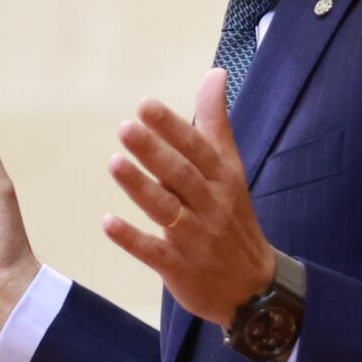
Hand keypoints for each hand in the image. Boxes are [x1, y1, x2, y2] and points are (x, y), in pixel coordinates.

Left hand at [103, 67, 275, 325]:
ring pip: (166, 210)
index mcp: (222, 180)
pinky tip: (108, 223)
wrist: (253, 288)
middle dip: (154, 152)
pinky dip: (132, 239)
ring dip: (140, 187)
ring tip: (114, 163)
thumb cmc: (233, 218)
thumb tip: (215, 73)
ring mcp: (195, 238)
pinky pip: (154, 252)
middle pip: (181, 175)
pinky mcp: (178, 268)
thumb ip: (215, 123)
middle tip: (125, 128)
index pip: (198, 149)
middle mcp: (210, 206)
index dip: (172, 127)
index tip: (145, 105)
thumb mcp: (230, 170)